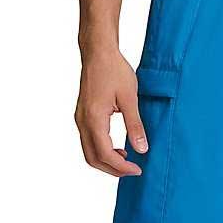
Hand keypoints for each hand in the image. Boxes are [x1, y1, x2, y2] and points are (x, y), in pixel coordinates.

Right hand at [74, 47, 145, 176]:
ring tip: (127, 159)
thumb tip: (142, 149)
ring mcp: (80, 119)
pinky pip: (88, 142)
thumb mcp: (130, 98)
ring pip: (89, 152)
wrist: (98, 52)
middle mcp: (82, 121)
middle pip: (93, 158)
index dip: (121, 167)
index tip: (137, 169)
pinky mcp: (82, 116)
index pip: (105, 154)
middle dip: (113, 169)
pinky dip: (102, 151)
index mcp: (94, 118)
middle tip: (133, 170)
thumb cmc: (114, 70)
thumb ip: (135, 125)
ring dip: (107, 161)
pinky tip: (118, 148)